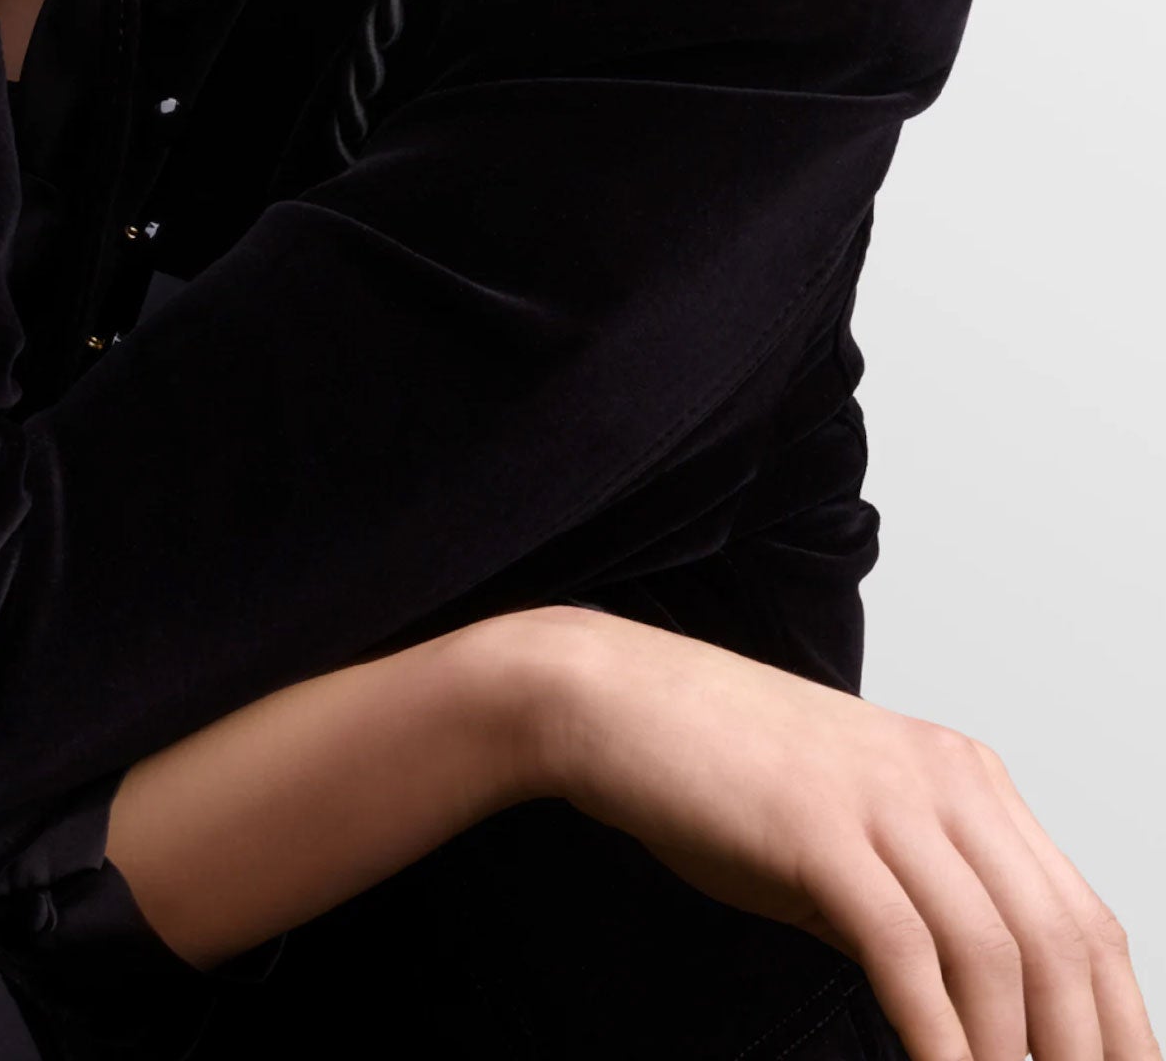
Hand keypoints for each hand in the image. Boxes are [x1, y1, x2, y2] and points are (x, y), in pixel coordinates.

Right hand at [500, 604, 1158, 1060]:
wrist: (612, 702)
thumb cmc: (712, 768)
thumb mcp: (839, 828)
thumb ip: (907, 899)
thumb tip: (960, 1008)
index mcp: (962, 775)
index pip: (1083, 916)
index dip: (1118, 1021)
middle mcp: (944, 777)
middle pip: (1064, 940)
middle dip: (1087, 1051)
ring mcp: (882, 797)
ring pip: (998, 951)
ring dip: (1014, 1057)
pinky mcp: (819, 828)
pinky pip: (907, 951)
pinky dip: (938, 1037)